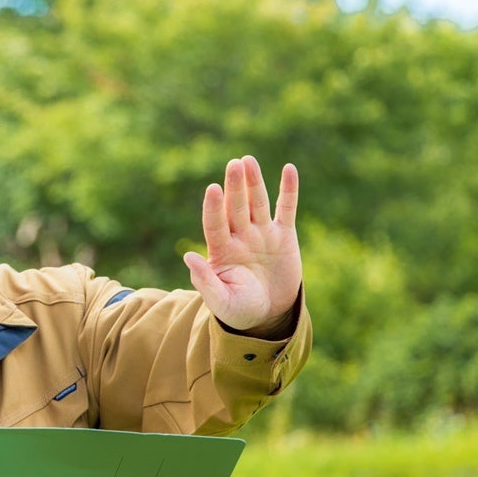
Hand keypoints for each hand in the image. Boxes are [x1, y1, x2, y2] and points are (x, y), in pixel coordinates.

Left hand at [183, 156, 301, 336]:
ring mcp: (261, 234)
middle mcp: (239, 237)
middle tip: (234, 164)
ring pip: (257, 203)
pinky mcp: (283, 236)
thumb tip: (188, 257)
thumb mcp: (221, 301)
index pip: (214, 224)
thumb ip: (205, 280)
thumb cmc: (238, 310)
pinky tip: (289, 169)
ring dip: (254, 182)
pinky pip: (286, 209)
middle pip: (236, 207)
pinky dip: (288, 190)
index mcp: (220, 251)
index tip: (213, 189)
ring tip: (248, 161)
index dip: (214, 207)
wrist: (267, 315)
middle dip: (235, 187)